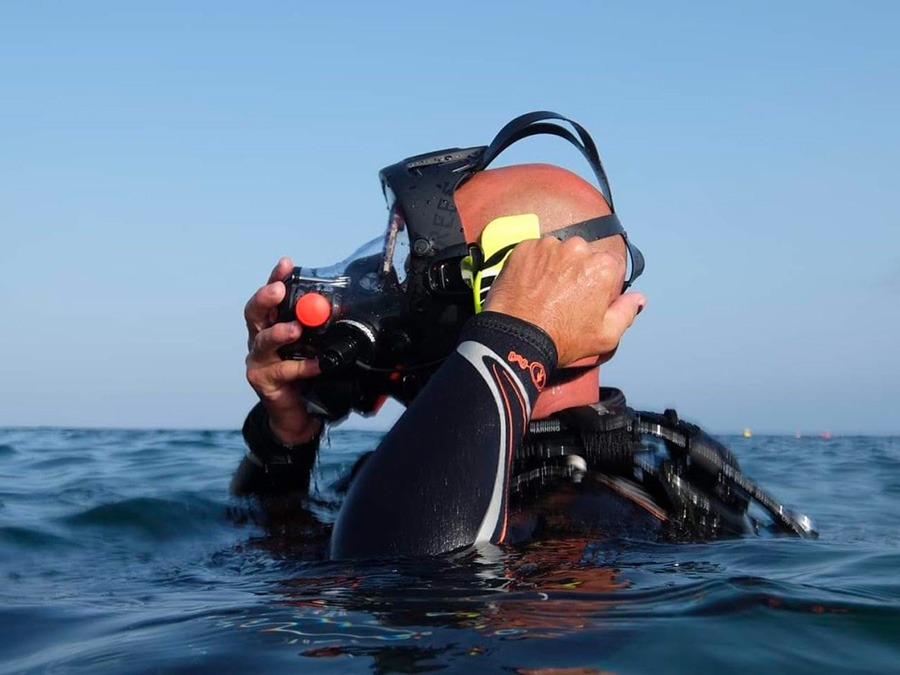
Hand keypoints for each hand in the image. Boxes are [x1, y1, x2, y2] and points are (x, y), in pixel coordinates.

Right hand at [244, 257, 321, 443]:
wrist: (297, 413)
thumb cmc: (304, 375)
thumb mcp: (314, 346)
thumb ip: (320, 328)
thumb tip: (342, 309)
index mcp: (271, 325)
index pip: (271, 297)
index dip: (275, 278)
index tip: (286, 263)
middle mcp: (260, 339)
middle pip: (255, 313)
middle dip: (266, 298)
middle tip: (279, 290)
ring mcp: (259, 360)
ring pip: (264, 341)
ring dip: (280, 332)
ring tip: (295, 329)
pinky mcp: (263, 381)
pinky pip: (284, 370)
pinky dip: (302, 366)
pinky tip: (317, 364)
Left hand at [483, 238, 644, 366]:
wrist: (516, 338)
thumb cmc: (562, 339)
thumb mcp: (605, 336)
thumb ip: (626, 312)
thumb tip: (638, 297)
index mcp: (603, 266)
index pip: (611, 267)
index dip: (602, 285)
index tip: (588, 300)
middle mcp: (578, 248)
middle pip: (584, 256)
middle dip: (578, 272)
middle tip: (563, 298)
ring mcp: (548, 246)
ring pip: (558, 252)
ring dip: (555, 266)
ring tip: (544, 292)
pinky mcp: (524, 248)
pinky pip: (535, 252)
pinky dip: (534, 265)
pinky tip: (530, 285)